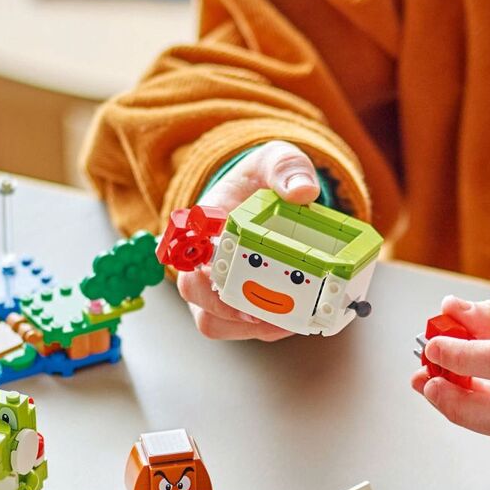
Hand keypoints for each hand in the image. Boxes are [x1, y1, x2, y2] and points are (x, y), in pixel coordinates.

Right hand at [175, 140, 319, 340]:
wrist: (262, 197)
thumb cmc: (260, 181)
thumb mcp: (276, 160)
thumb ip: (287, 168)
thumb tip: (302, 192)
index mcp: (203, 223)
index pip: (188, 249)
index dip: (203, 266)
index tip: (229, 276)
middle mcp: (199, 260)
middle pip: (193, 293)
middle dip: (227, 308)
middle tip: (263, 311)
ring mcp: (212, 288)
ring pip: (214, 320)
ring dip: (247, 326)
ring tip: (286, 321)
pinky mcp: (231, 307)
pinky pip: (239, 329)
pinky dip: (265, 330)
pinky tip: (293, 321)